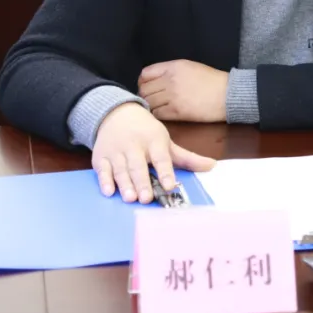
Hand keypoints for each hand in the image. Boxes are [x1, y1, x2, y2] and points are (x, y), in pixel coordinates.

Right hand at [92, 102, 214, 202]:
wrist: (116, 114)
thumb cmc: (146, 132)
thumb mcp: (166, 142)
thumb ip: (187, 158)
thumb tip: (212, 166)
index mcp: (153, 141)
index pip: (161, 157)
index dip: (165, 172)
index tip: (169, 185)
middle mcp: (134, 145)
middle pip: (138, 165)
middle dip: (142, 182)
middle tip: (146, 198)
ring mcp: (116, 151)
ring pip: (120, 169)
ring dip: (124, 184)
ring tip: (130, 198)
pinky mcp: (100, 157)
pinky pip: (102, 169)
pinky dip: (104, 180)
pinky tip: (108, 191)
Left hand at [138, 59, 227, 122]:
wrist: (228, 95)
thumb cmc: (212, 80)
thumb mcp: (190, 67)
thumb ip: (170, 71)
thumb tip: (154, 81)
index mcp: (173, 67)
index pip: (145, 74)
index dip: (143, 82)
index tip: (149, 87)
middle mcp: (170, 80)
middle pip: (144, 90)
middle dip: (146, 95)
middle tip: (154, 99)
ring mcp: (172, 96)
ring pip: (149, 102)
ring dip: (152, 106)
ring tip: (159, 107)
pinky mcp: (177, 112)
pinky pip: (157, 114)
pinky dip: (158, 114)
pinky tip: (165, 113)